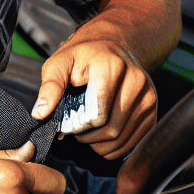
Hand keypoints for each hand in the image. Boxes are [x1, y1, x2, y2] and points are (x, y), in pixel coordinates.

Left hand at [33, 38, 157, 159]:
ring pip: (122, 139)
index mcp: (112, 67)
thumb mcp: (59, 63)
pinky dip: (115, 147)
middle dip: (88, 137)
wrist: (112, 46)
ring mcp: (148, 97)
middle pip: (111, 130)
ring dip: (100, 145)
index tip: (67, 123)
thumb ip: (50, 87)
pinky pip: (134, 141)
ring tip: (88, 132)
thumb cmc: (84, 57)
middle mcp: (136, 81)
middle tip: (76, 130)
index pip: (97, 116)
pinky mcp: (152, 109)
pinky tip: (102, 136)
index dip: (78, 126)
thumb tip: (41, 113)